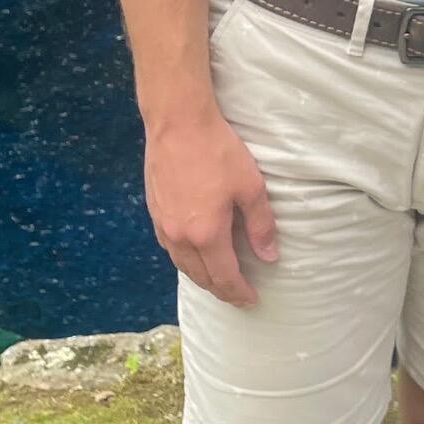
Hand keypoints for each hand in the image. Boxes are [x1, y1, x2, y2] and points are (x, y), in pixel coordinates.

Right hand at [143, 105, 277, 304]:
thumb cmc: (218, 151)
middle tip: (237, 295)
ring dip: (201, 277)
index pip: (224, 277)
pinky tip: (193, 254)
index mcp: (206, 234)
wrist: (178, 123)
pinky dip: (185, 259)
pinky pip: (169, 248)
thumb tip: (269, 257)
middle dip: (220, 290)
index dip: (239, 292)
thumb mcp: (250, 187)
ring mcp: (162, 224)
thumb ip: (260, 226)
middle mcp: (179, 236)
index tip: (251, 300)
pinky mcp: (154, 211)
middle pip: (200, 276)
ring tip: (217, 280)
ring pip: (182, 264)